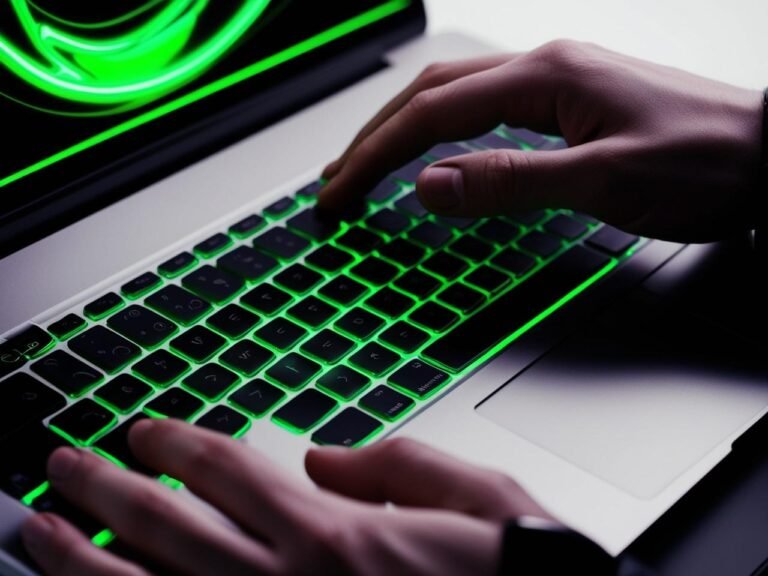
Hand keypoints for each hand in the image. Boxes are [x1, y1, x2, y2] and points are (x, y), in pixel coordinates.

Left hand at [22, 419, 553, 575]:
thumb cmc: (507, 573)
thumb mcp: (473, 494)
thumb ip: (395, 463)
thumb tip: (320, 453)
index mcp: (334, 531)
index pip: (229, 469)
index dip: (176, 442)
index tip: (142, 429)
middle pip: (167, 524)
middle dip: (104, 489)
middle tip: (62, 464)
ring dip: (84, 558)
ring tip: (39, 531)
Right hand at [319, 41, 763, 241]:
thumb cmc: (706, 164)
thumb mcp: (604, 182)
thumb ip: (510, 182)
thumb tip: (427, 186)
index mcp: (545, 77)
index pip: (431, 115)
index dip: (375, 156)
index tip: (338, 193)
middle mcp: (544, 68)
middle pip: (431, 94)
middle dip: (374, 138)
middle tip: (335, 179)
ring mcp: (556, 83)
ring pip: (454, 98)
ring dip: (402, 132)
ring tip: (366, 165)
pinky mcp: (569, 104)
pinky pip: (485, 112)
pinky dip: (444, 135)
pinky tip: (435, 155)